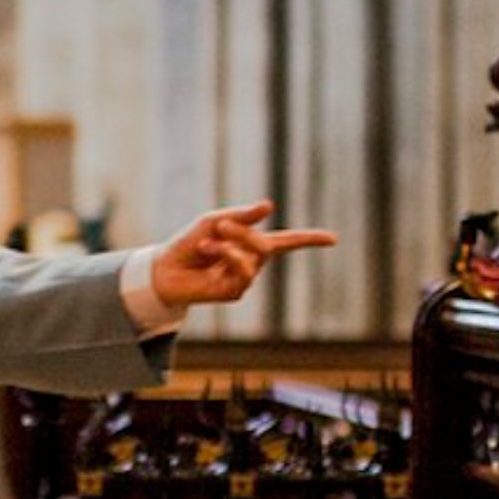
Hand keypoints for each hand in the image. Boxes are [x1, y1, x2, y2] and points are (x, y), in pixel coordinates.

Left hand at [149, 201, 338, 310]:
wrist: (164, 269)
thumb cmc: (189, 244)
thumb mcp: (213, 222)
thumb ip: (241, 217)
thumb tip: (269, 206)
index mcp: (251, 245)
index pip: (287, 242)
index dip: (310, 240)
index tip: (334, 239)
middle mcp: (252, 263)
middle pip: (266, 244)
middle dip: (243, 231)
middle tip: (220, 225)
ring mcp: (245, 279)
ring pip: (255, 257)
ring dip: (231, 244)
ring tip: (208, 242)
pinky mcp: (235, 292)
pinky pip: (242, 271)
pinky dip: (227, 256)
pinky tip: (209, 251)